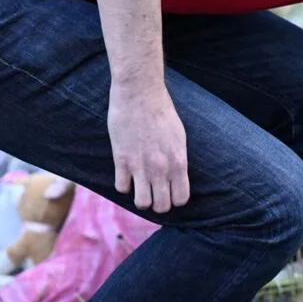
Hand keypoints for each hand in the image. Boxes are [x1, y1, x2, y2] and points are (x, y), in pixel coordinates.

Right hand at [107, 83, 189, 212]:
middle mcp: (161, 168)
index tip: (169, 191)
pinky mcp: (122, 160)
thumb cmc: (162, 112)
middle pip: (162, 206)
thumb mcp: (179, 137)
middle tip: (153, 192)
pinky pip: (121, 188)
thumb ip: (177, 159)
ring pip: (142, 203)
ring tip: (139, 186)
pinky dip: (123, 184)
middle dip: (158, 203)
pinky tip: (125, 174)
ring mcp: (141, 166)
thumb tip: (175, 176)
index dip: (174, 199)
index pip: (181, 199)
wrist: (141, 94)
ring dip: (140, 198)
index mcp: (179, 162)